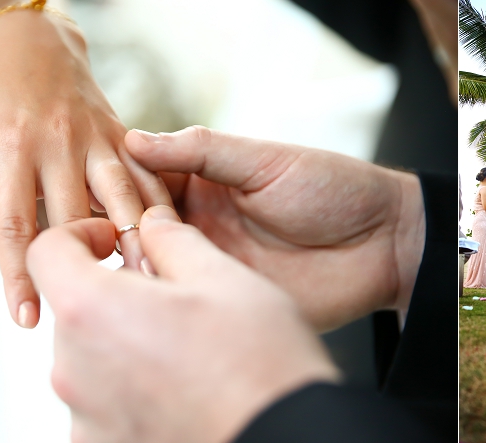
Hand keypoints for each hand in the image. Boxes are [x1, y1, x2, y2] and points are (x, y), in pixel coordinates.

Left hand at [0, 12, 171, 327]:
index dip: (21, 276)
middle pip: (77, 219)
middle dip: (84, 269)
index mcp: (13, 147)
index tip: (26, 318)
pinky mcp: (120, 133)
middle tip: (94, 314)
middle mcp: (59, 143)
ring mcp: (95, 137)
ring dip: (134, 242)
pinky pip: (146, 174)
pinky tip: (168, 241)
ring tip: (143, 285)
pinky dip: (159, 208)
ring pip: (123, 197)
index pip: (17, 226)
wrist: (32, 41)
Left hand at [27, 210, 337, 442]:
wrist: (285, 439)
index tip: (113, 242)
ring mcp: (85, 419)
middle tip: (172, 300)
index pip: (46, 251)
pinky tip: (181, 389)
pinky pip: (104, 404)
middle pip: (72, 310)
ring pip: (91, 358)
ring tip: (186, 351)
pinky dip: (132, 390)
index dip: (81, 234)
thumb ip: (173, 241)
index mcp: (92, 311)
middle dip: (113, 296)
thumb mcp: (225, 278)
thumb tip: (152, 225)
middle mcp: (73, 369)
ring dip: (125, 344)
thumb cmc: (260, 368)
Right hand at [125, 126, 425, 330]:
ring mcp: (209, 264)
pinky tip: (143, 302)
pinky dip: (159, 303)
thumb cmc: (334, 190)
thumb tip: (134, 138)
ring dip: (130, 267)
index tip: (100, 193)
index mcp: (202, 182)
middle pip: (134, 225)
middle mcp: (197, 224)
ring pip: (149, 267)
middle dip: (117, 228)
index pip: (140, 178)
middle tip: (104, 236)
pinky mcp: (225, 302)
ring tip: (119, 267)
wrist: (386, 244)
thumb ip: (202, 151)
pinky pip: (182, 304)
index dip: (117, 184)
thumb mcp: (266, 161)